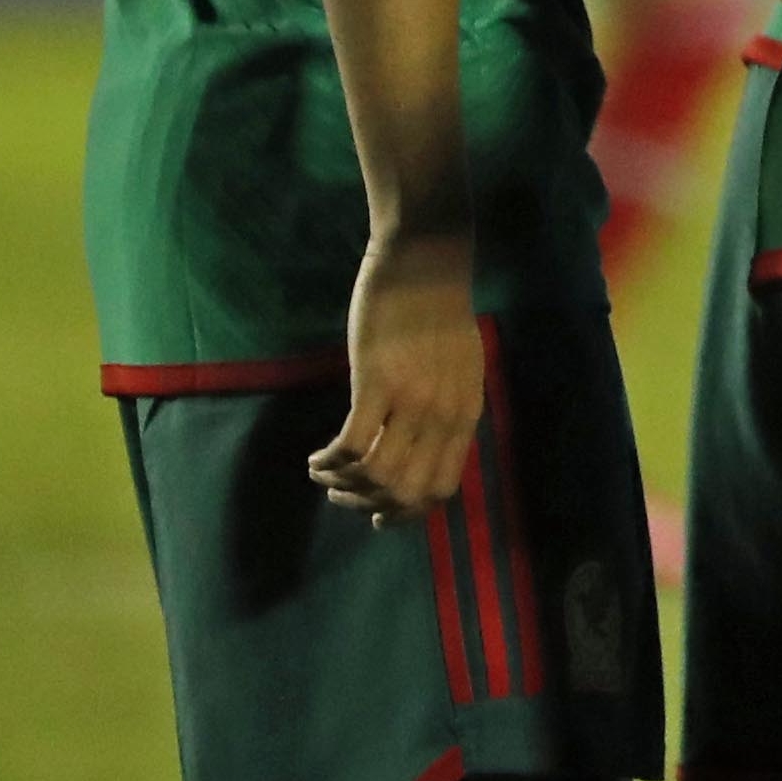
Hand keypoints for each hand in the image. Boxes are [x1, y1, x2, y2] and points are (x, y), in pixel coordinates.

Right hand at [309, 226, 482, 519]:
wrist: (427, 264)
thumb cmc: (439, 313)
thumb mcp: (460, 369)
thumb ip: (447, 408)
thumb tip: (424, 450)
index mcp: (465, 414)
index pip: (441, 488)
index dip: (405, 513)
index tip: (376, 516)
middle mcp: (443, 414)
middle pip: (406, 492)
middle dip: (367, 505)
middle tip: (341, 493)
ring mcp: (412, 400)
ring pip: (377, 476)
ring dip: (342, 486)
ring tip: (324, 474)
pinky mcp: (377, 383)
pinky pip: (352, 446)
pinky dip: (329, 463)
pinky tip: (316, 459)